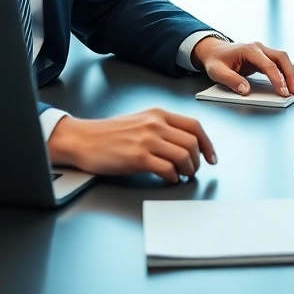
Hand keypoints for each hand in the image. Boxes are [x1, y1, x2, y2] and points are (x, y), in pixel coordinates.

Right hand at [47, 108, 215, 182]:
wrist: (82, 139)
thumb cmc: (107, 133)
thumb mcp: (140, 121)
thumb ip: (161, 128)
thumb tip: (183, 144)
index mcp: (158, 114)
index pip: (195, 126)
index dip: (208, 144)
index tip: (211, 157)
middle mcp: (155, 124)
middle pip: (192, 143)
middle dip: (198, 161)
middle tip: (193, 170)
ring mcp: (147, 140)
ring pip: (184, 156)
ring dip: (188, 170)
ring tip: (182, 175)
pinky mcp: (138, 158)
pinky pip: (167, 169)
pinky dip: (173, 176)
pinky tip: (169, 178)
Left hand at [193, 37, 293, 97]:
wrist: (213, 51)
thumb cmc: (215, 60)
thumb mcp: (217, 71)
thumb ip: (231, 80)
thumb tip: (246, 90)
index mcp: (248, 50)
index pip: (268, 64)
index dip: (277, 79)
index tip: (282, 91)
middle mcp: (258, 48)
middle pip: (281, 58)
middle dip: (290, 75)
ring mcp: (262, 51)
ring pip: (283, 59)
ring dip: (291, 73)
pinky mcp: (264, 57)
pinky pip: (279, 63)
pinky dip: (286, 72)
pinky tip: (289, 83)